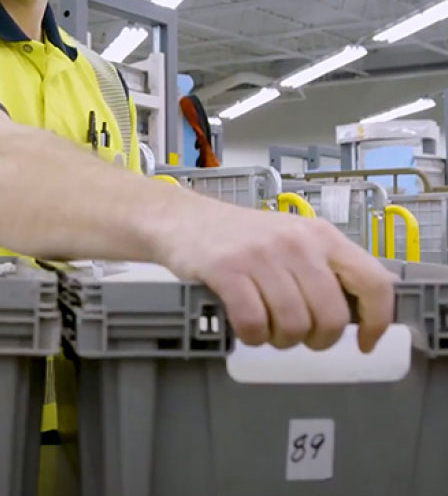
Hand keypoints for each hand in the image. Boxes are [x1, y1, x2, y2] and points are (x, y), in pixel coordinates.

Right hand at [160, 199, 394, 352]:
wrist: (183, 219)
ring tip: (267, 329)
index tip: (365, 342)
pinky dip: (252, 337)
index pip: (372, 281)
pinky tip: (245, 328)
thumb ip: (322, 267)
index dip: (378, 321)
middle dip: (317, 339)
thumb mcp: (290, 238)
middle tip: (298, 336)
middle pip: (331, 316)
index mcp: (320, 235)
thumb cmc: (239, 236)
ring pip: (293, 325)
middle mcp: (295, 242)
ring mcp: (260, 255)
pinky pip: (253, 323)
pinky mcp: (226, 269)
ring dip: (280, 340)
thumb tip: (358, 312)